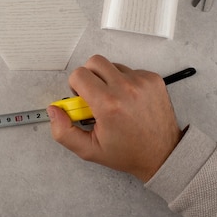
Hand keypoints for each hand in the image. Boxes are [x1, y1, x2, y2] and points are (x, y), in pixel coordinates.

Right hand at [47, 55, 180, 181]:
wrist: (162, 154)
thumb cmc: (127, 152)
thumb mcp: (88, 150)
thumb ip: (63, 131)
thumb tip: (54, 110)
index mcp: (108, 105)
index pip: (79, 74)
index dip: (76, 87)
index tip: (83, 100)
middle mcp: (126, 88)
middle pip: (94, 62)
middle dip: (89, 77)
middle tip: (95, 96)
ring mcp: (142, 82)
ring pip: (112, 65)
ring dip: (108, 79)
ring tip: (115, 101)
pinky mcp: (153, 79)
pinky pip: (130, 70)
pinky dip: (125, 82)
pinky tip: (129, 101)